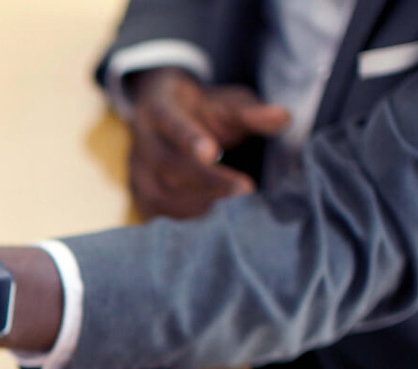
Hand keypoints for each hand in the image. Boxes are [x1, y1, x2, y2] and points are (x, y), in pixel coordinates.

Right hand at [126, 67, 289, 219]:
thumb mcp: (228, 102)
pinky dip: (186, 217)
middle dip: (208, 181)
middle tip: (246, 189)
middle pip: (168, 166)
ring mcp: (135, 170)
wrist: (167, 118)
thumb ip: (251, 112)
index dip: (189, 138)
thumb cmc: (205, 110)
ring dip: (199, 201)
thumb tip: (282, 118)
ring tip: (231, 201)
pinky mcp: (138, 194)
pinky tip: (211, 213)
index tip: (213, 153)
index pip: (170, 123)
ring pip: (160, 194)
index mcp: (158, 108)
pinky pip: (157, 213)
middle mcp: (140, 141)